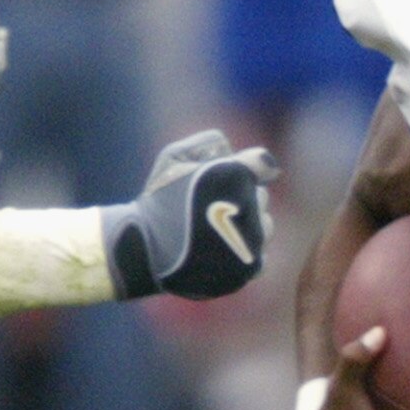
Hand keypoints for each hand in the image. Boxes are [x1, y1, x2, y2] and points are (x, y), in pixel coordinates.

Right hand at [106, 129, 279, 302]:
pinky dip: (243, 254)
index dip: (248, 168)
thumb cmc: (158, 198)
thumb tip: (252, 155)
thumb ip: (211, 144)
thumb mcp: (174, 157)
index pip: (263, 165)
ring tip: (214, 231)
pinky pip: (259, 255)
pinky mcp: (250, 266)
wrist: (145, 248)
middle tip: (209, 208)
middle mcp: (249, 206)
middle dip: (241, 198)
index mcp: (234, 175)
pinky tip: (219, 250)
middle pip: (261, 196)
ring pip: (265, 226)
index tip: (235, 177)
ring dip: (246, 226)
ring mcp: (253, 239)